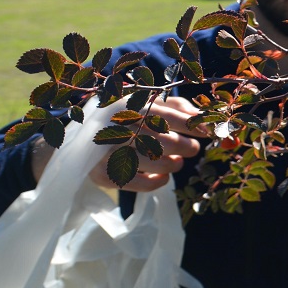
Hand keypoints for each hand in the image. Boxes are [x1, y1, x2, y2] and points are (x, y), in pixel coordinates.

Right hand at [31, 95, 208, 191]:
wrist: (79, 139)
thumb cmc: (124, 118)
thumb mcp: (145, 104)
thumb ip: (176, 107)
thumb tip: (200, 117)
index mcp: (129, 105)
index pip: (168, 115)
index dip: (193, 125)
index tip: (207, 132)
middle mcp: (117, 126)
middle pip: (165, 140)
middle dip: (186, 147)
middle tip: (191, 149)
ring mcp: (108, 152)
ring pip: (156, 162)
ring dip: (174, 164)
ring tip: (176, 162)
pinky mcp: (102, 174)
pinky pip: (140, 183)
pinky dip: (158, 181)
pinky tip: (162, 176)